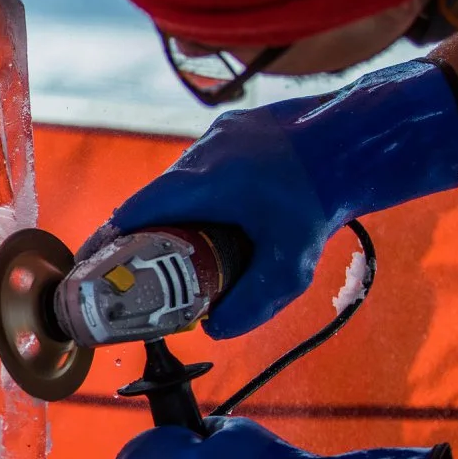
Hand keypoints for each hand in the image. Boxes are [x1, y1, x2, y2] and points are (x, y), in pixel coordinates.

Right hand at [83, 60, 457, 337]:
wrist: (362, 137)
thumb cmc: (323, 197)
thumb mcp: (291, 264)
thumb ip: (253, 302)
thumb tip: (215, 331)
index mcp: (200, 182)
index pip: (135, 213)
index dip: (110, 240)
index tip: (95, 264)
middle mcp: (201, 152)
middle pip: (157, 199)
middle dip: (147, 233)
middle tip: (145, 267)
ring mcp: (220, 134)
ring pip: (183, 181)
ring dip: (181, 211)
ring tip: (193, 244)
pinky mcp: (238, 127)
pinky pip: (208, 165)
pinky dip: (207, 192)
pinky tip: (232, 212)